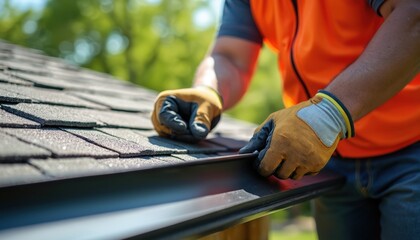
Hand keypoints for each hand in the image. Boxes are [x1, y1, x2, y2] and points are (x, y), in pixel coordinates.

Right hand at [151, 86, 222, 141]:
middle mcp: (159, 111)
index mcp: (165, 99)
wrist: (207, 105)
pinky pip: (173, 141)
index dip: (174, 124)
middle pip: (165, 129)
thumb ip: (202, 120)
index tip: (184, 128)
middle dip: (182, 133)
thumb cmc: (206, 101)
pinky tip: (194, 134)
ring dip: (185, 137)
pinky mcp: (167, 132)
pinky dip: (185, 140)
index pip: (163, 116)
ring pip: (169, 137)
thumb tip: (199, 134)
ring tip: (198, 130)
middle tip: (198, 131)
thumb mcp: (207, 108)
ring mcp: (162, 123)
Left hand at [239, 91, 353, 179]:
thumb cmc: (296, 116)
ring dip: (289, 168)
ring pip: (292, 176)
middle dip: (276, 166)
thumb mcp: (274, 121)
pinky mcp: (318, 164)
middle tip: (279, 154)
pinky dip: (302, 168)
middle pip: (279, 174)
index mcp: (280, 143)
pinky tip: (303, 154)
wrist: (327, 115)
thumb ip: (258, 137)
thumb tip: (244, 152)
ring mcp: (307, 161)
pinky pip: (305, 174)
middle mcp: (294, 154)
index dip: (261, 166)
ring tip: (292, 153)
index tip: (263, 161)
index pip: (265, 168)